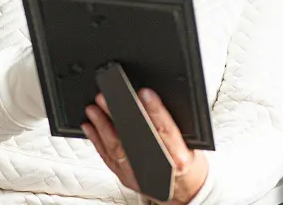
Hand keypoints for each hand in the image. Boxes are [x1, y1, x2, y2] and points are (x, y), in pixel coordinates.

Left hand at [82, 89, 207, 204]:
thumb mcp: (191, 142)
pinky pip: (109, 158)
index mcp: (178, 158)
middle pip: (134, 139)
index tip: (144, 93)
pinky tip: (91, 127)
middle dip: (117, 117)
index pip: (165, 130)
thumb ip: (174, 124)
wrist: (185, 189)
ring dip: (102, 127)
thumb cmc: (188, 161)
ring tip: (94, 109)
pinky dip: (98, 141)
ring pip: (117, 149)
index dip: (155, 111)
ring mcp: (138, 175)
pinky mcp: (126, 178)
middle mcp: (157, 170)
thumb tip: (153, 98)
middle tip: (106, 99)